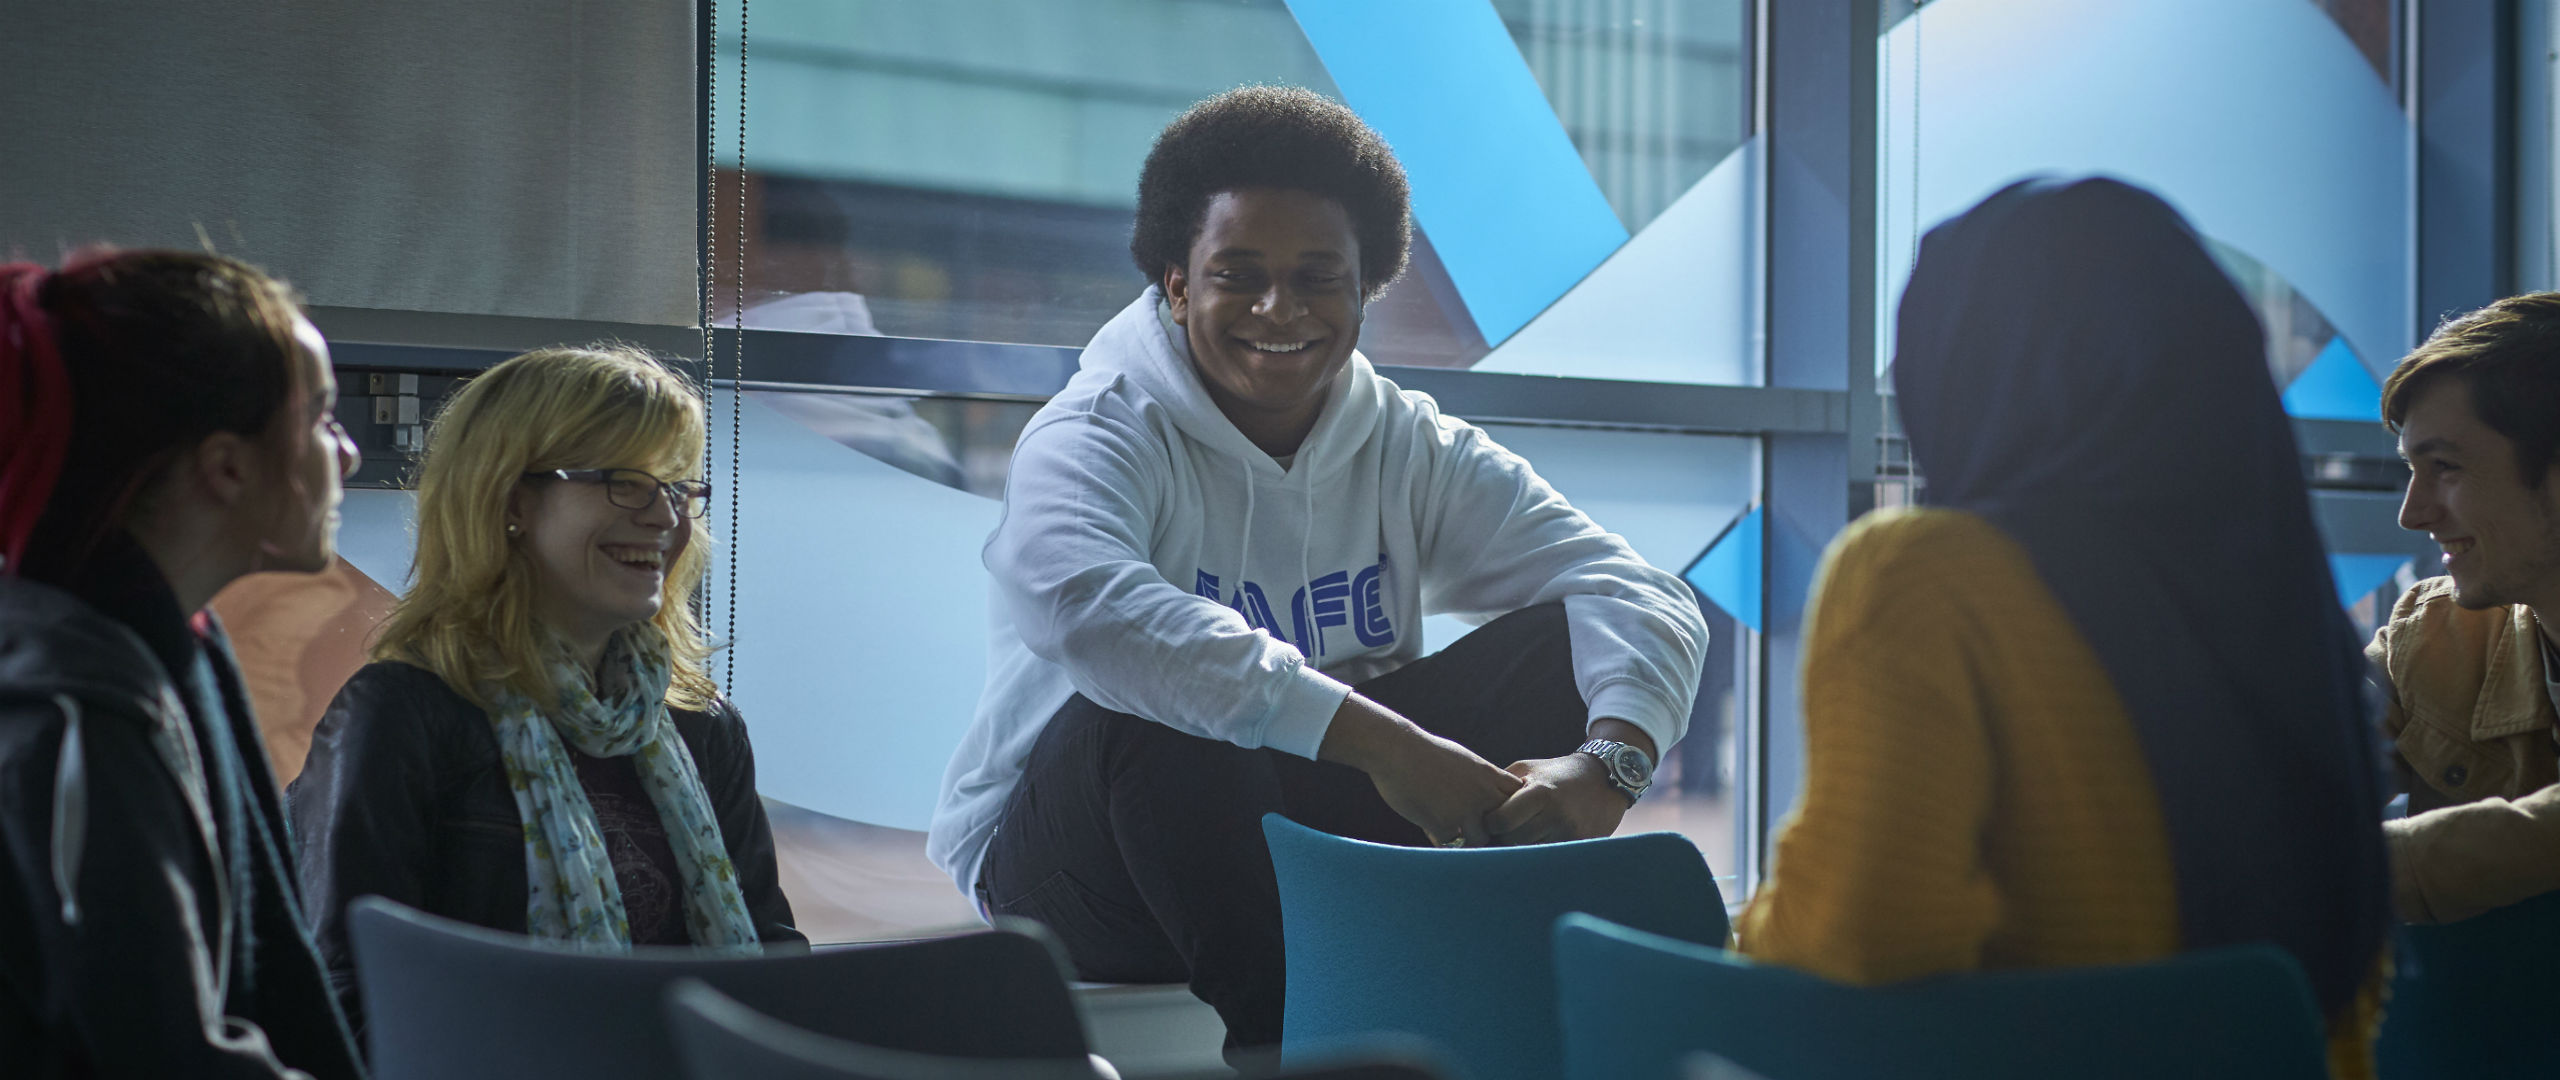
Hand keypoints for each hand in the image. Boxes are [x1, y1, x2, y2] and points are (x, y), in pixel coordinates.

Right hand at [1320, 693, 1520, 845]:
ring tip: (1450, 831)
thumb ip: (1480, 780)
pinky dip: (1441, 841)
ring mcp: (1465, 811)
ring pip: (1480, 841)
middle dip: (1492, 832)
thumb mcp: (1462, 759)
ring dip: (1466, 841)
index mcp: (1489, 776)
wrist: (1396, 750)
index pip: (1518, 801)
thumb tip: (1488, 794)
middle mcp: (1483, 794)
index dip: (1507, 811)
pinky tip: (1430, 829)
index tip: (1493, 814)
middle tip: (1474, 831)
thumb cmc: (1425, 752)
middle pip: (1504, 826)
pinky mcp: (1445, 825)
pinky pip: (1452, 846)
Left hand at [1486, 753, 1628, 845]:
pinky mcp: (1581, 845)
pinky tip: (1535, 843)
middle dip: (1502, 839)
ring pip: (1530, 853)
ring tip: (1516, 838)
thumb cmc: (1555, 773)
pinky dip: (1538, 853)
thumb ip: (1500, 785)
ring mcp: (1571, 834)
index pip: (1501, 822)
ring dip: (1519, 849)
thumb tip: (1470, 806)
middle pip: (1514, 841)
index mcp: (1541, 793)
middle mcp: (1557, 816)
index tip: (1489, 821)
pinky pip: (1549, 857)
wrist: (1603, 778)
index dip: (1490, 824)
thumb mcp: (1527, 769)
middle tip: (1498, 834)